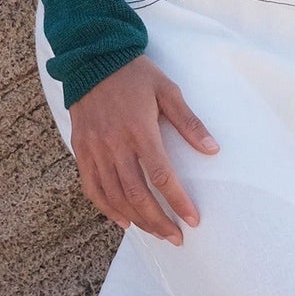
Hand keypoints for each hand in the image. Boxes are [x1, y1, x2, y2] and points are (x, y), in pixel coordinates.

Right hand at [67, 54, 217, 242]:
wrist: (92, 58)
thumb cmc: (135, 74)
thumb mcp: (168, 91)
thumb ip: (189, 122)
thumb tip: (213, 150)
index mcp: (139, 129)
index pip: (161, 176)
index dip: (178, 201)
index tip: (192, 219)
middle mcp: (115, 144)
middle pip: (137, 194)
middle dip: (158, 220)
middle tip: (176, 237)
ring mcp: (95, 149)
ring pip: (114, 196)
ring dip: (136, 219)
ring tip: (155, 232)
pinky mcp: (81, 149)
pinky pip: (92, 187)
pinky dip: (106, 208)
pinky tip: (123, 220)